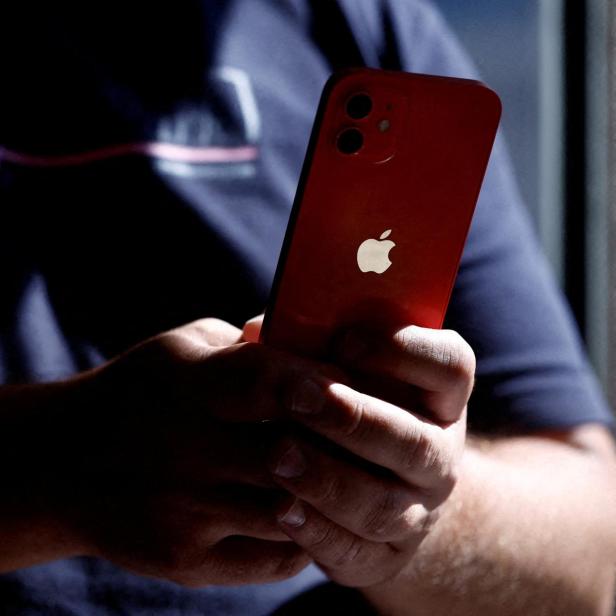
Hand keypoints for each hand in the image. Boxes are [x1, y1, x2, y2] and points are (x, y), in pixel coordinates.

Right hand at [53, 318, 344, 586]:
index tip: (360, 386)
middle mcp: (179, 448)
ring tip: (358, 476)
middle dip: (341, 445)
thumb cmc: (146, 391)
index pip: (263, 379)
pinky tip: (314, 510)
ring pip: (291, 509)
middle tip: (379, 436)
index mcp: (183, 381)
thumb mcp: (185, 348)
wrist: (69, 463)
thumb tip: (320, 346)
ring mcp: (182, 511)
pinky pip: (275, 555)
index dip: (319, 384)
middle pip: (289, 452)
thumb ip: (249, 346)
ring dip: (331, 493)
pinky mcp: (185, 560)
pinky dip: (307, 534)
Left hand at [245, 317, 473, 586]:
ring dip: (329, 480)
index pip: (451, 366)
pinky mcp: (388, 557)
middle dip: (354, 419)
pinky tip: (280, 508)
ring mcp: (420, 510)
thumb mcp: (347, 369)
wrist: (379, 481)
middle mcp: (440, 453)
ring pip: (385, 506)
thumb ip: (313, 345)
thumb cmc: (353, 404)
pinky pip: (358, 553)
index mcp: (442, 396)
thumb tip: (259, 331)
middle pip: (415, 441)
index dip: (403, 351)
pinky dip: (318, 532)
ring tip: (277, 456)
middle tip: (297, 398)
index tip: (344, 338)